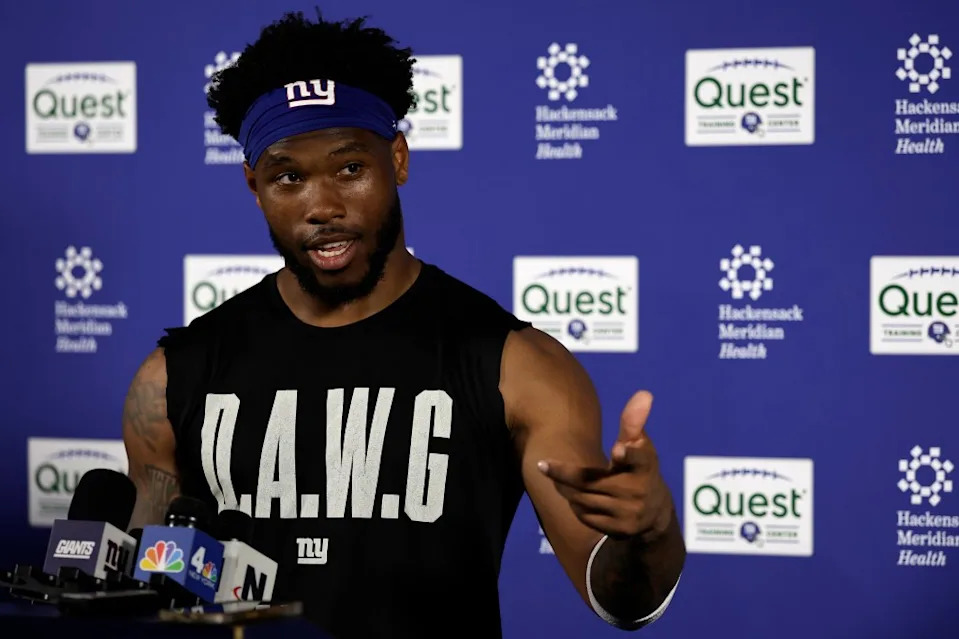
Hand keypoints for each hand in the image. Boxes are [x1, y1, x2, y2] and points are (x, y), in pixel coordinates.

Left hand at [537, 391, 672, 541]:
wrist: (655, 512)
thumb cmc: (639, 469)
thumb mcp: (639, 445)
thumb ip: (633, 422)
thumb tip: (643, 394)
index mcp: (645, 464)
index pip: (639, 456)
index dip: (630, 452)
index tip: (619, 449)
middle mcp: (639, 490)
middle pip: (589, 481)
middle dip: (563, 474)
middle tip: (544, 466)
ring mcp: (630, 513)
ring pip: (583, 500)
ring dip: (569, 490)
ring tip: (563, 483)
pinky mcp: (621, 531)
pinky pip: (585, 517)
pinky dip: (577, 507)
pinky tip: (577, 500)